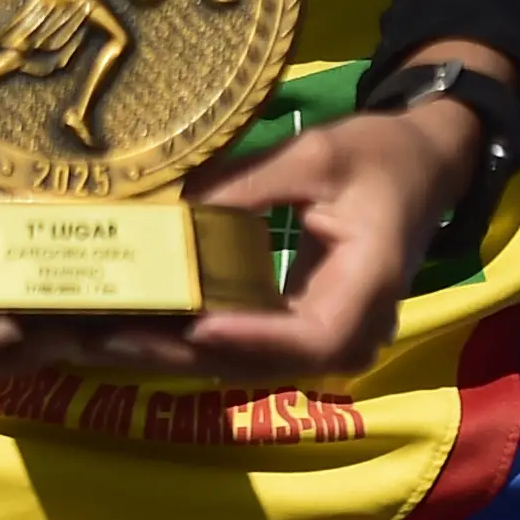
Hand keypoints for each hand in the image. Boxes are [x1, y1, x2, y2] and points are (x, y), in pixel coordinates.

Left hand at [71, 100, 470, 386]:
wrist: (422, 167)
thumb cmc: (377, 156)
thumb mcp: (316, 155)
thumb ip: (246, 186)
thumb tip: (164, 209)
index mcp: (369, 285)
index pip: (310, 336)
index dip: (251, 338)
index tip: (195, 324)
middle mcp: (350, 332)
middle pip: (261, 363)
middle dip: (180, 354)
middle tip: (104, 337)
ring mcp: (325, 340)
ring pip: (243, 364)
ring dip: (171, 356)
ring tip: (96, 340)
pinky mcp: (299, 332)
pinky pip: (243, 348)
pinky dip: (189, 342)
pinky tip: (131, 331)